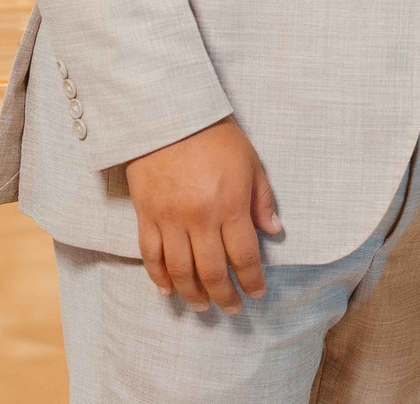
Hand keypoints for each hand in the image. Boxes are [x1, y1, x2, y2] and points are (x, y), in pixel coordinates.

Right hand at [123, 117, 280, 311]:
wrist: (167, 111)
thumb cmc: (214, 133)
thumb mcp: (250, 161)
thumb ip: (262, 199)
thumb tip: (274, 230)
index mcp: (230, 205)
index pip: (244, 256)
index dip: (252, 280)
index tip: (257, 292)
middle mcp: (200, 218)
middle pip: (212, 272)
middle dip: (225, 296)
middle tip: (232, 308)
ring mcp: (169, 218)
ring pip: (180, 270)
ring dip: (193, 294)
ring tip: (202, 306)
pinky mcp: (145, 214)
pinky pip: (150, 255)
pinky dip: (158, 277)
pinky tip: (168, 290)